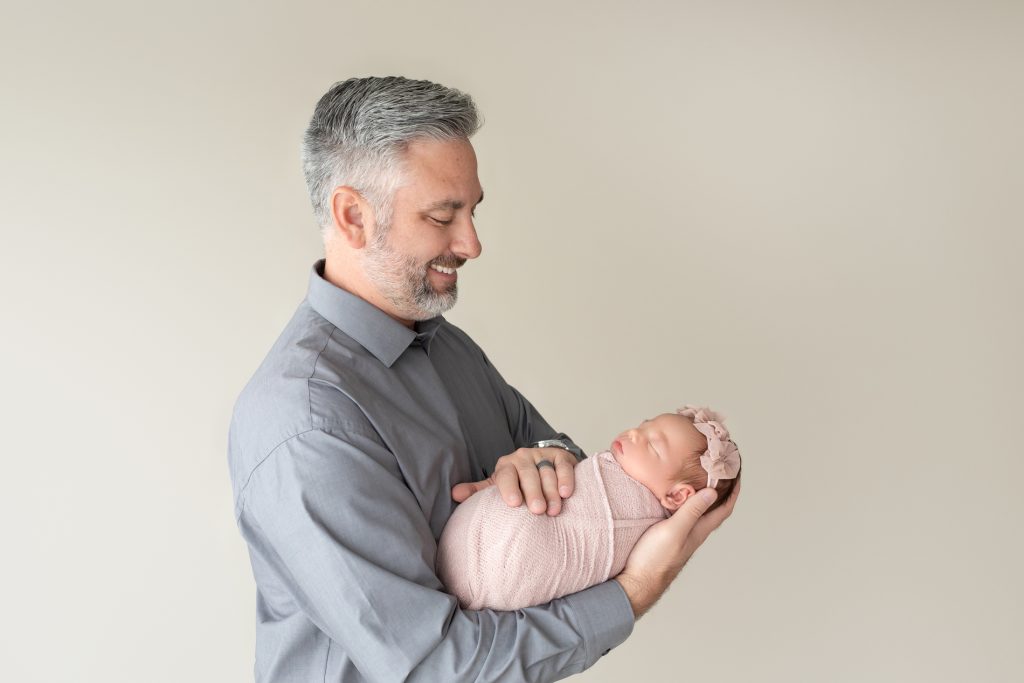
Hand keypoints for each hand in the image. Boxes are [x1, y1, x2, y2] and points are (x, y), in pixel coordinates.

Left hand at [450, 447, 578, 515]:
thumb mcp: (497, 484)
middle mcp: (523, 458)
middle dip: (533, 492)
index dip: (509, 488)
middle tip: (537, 511)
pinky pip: (564, 466)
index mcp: (506, 465)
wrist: (541, 463)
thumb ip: (478, 490)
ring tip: (554, 510)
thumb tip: (454, 494)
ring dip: (551, 492)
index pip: (505, 475)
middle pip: (528, 474)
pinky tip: (565, 493)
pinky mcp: (561, 457)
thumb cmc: (517, 481)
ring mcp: (543, 456)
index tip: (513, 503)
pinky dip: (566, 479)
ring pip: (547, 472)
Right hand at [615, 478, 739, 617]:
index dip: (733, 491)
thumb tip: (713, 492)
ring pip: (698, 512)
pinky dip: (686, 502)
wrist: (638, 582)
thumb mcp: (674, 531)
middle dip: (721, 490)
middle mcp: (694, 533)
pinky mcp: (667, 537)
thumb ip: (691, 512)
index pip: (724, 508)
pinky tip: (676, 496)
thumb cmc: (655, 559)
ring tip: (700, 478)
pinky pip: (683, 515)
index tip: (736, 473)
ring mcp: (681, 536)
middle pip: (714, 509)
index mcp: (699, 531)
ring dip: (703, 495)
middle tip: (719, 470)